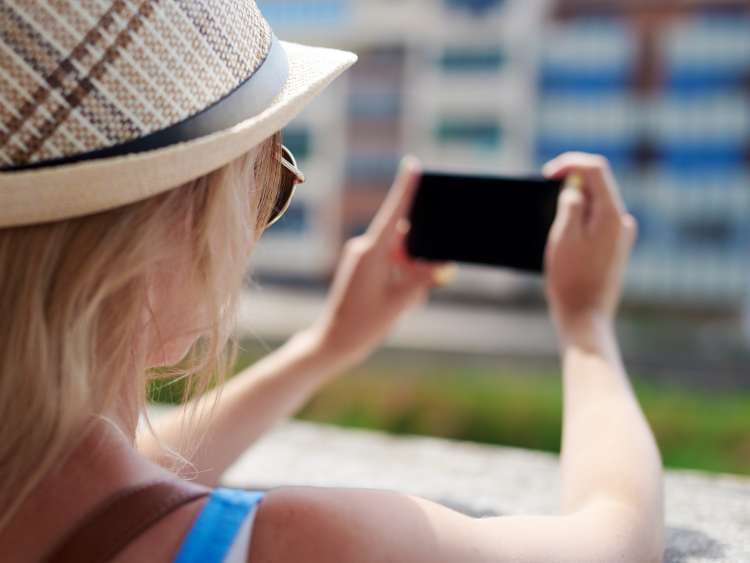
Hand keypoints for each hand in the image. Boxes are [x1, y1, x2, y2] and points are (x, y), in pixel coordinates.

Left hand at [306, 156, 448, 372]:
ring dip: (410, 270)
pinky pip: (388, 262)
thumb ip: (423, 277)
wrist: (333, 342)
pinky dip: (401, 275)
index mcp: (371, 251)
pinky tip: (399, 298)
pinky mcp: (360, 267)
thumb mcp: (401, 301)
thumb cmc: (364, 324)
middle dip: (419, 255)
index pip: (394, 213)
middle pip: (403, 237)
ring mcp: (360, 257)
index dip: (406, 188)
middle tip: (425, 283)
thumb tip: (441, 261)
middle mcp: (363, 248)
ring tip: (406, 300)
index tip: (413, 165)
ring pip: (398, 253)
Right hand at [543, 153, 637, 340]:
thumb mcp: (563, 236)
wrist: (585, 316)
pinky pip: (595, 222)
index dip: (570, 163)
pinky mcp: (614, 248)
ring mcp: (620, 235)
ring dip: (573, 203)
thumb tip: (574, 187)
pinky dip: (578, 219)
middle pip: (597, 185)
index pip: (596, 169)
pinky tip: (562, 238)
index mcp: (611, 214)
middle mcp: (621, 221)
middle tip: (545, 196)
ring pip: (595, 204)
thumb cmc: (571, 278)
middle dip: (570, 184)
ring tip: (552, 224)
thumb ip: (570, 204)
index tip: (547, 174)